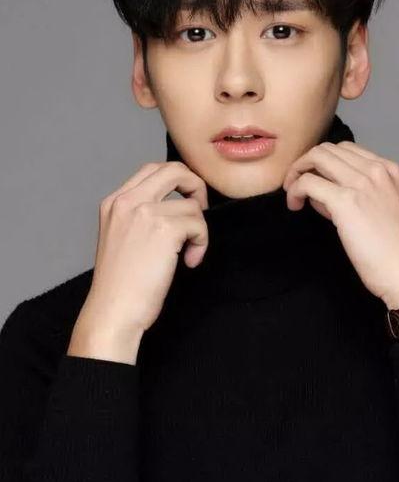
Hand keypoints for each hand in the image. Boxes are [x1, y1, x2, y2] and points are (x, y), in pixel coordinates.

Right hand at [80, 161, 208, 336]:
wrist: (113, 311)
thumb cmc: (120, 285)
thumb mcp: (120, 237)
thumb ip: (140, 215)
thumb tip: (176, 205)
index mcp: (114, 202)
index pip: (152, 169)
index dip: (177, 182)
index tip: (185, 203)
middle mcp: (127, 201)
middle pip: (174, 169)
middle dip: (195, 187)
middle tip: (199, 214)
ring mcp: (144, 212)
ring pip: (192, 203)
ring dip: (198, 229)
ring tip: (187, 252)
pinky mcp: (163, 228)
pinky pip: (198, 223)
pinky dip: (201, 243)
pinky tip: (188, 261)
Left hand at [282, 140, 398, 309]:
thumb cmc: (397, 251)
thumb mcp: (385, 209)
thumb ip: (358, 194)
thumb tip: (323, 193)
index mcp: (389, 170)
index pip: (346, 149)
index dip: (323, 163)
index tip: (315, 181)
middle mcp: (376, 170)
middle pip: (328, 149)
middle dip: (306, 164)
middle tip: (296, 186)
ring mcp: (361, 183)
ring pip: (316, 157)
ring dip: (297, 174)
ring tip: (295, 196)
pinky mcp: (346, 201)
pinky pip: (308, 182)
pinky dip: (295, 190)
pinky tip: (295, 205)